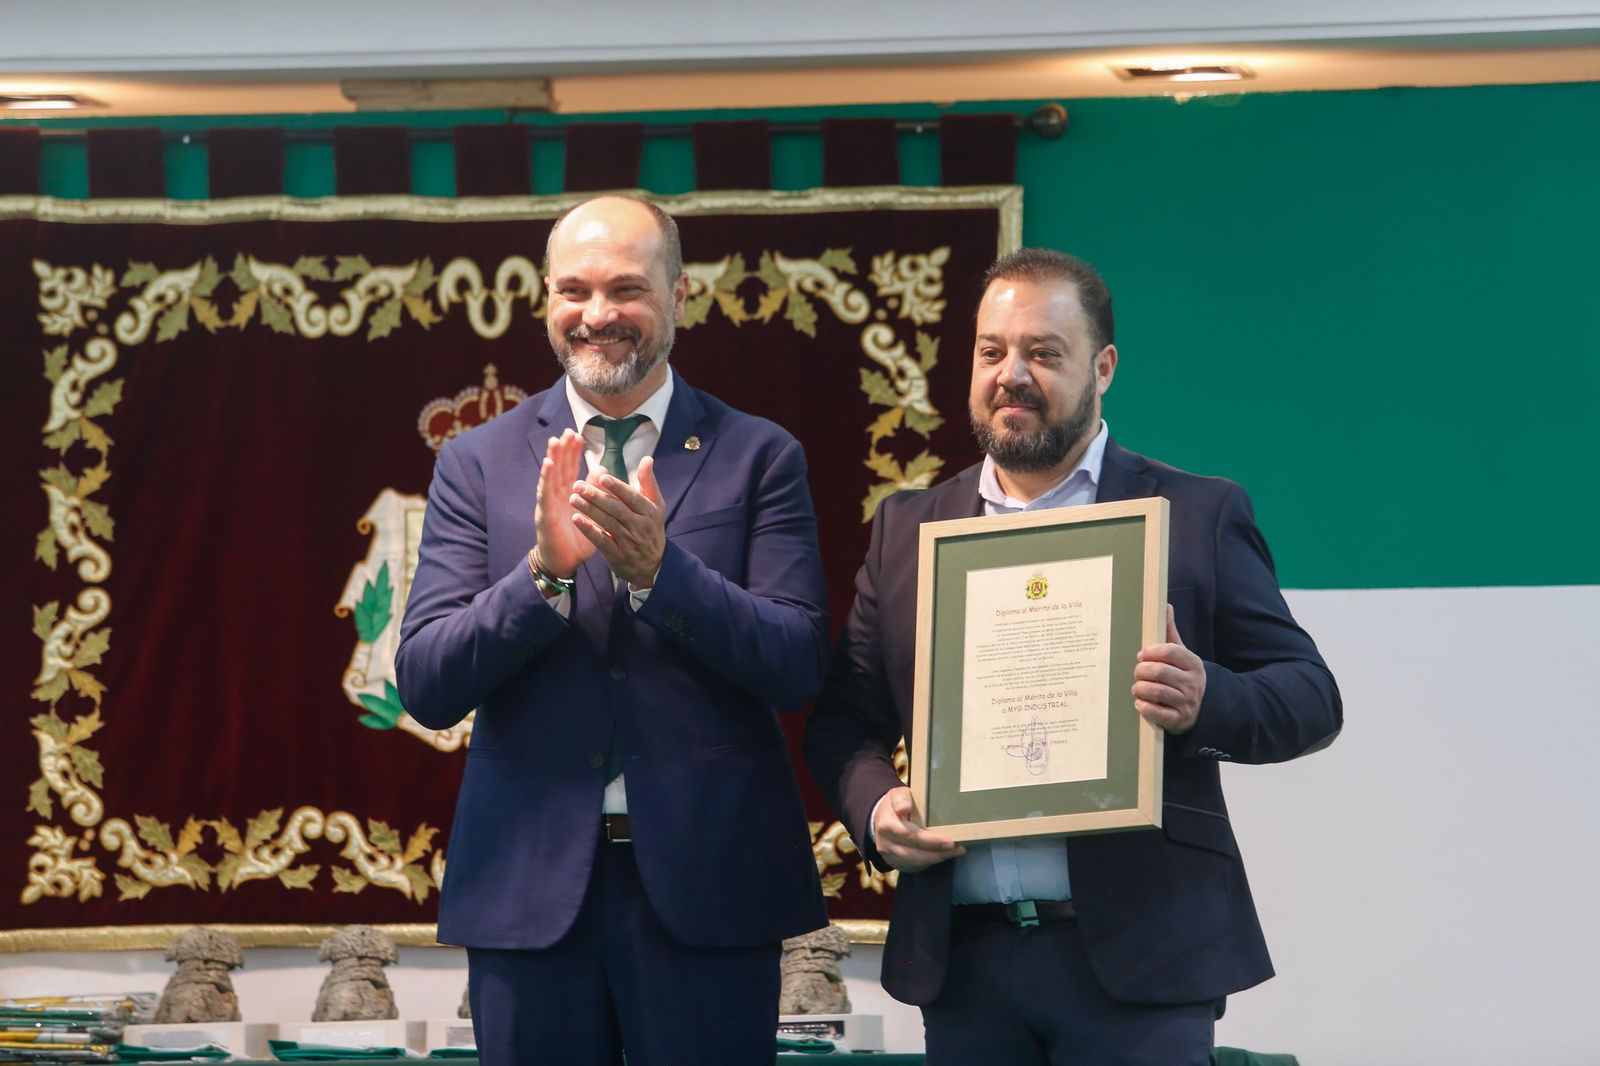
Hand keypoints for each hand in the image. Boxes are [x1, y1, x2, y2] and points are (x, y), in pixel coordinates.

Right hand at [533, 430, 592, 577]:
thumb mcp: (592, 513)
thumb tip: (602, 468)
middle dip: (562, 450)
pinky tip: (548, 465)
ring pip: (550, 477)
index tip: (578, 435)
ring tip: (555, 441)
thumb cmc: (577, 537)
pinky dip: (545, 478)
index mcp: (568, 494)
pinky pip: (544, 493)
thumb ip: (596, 492)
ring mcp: (548, 503)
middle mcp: (556, 495)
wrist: (565, 562)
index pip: (571, 469)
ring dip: (552, 458)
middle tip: (567, 431)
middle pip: (559, 468)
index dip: (573, 453)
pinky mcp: (544, 513)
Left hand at [569, 454, 665, 589]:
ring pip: (607, 523)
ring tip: (573, 498)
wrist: (652, 564)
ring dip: (589, 510)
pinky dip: (589, 530)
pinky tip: (576, 519)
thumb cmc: (650, 527)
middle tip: (578, 485)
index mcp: (650, 512)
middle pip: (616, 509)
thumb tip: (647, 459)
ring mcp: (629, 542)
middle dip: (596, 497)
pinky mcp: (617, 555)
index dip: (617, 487)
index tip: (602, 477)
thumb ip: (648, 482)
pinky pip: (601, 541)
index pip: (632, 497)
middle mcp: (640, 527)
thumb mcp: (656, 505)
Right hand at [872, 786, 964, 872]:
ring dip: (936, 859)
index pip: (912, 837)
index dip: (932, 841)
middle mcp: (885, 844)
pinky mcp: (894, 863)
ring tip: (954, 852)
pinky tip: (941, 856)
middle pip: (915, 855)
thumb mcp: (897, 794)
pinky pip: (913, 868)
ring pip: (915, 864)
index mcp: (887, 826)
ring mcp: (889, 856)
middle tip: (958, 849)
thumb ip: (901, 798)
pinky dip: (929, 863)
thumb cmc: (894, 804)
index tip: (950, 841)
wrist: (880, 817)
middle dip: (938, 854)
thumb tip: (904, 808)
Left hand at [1132, 604, 1205, 734]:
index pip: (1170, 652)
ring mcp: (1187, 702)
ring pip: (1158, 692)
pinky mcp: (1179, 720)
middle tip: (1137, 672)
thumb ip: (1170, 632)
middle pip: (1160, 672)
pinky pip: (1159, 714)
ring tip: (1136, 687)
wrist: (1203, 707)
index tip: (1141, 655)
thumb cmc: (1184, 676)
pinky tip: (1139, 703)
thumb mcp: (1182, 655)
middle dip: (1142, 671)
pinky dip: (1145, 708)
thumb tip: (1164, 605)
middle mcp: (1192, 683)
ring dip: (1141, 688)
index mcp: (1193, 664)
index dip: (1151, 652)